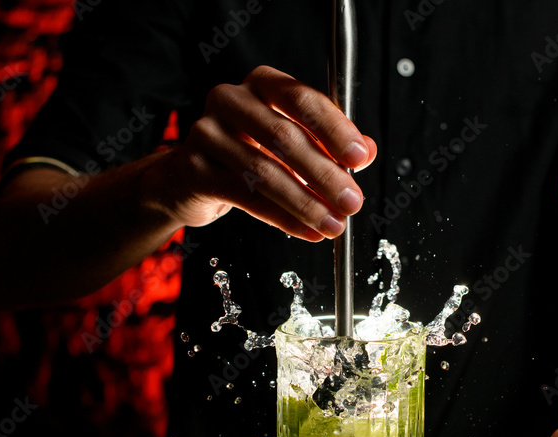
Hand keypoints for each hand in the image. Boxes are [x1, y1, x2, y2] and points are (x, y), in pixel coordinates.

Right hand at [152, 65, 376, 240]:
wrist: (190, 178)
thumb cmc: (249, 153)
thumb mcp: (293, 143)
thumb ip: (329, 143)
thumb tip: (367, 151)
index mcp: (260, 84)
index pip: (302, 100)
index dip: (334, 129)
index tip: (359, 158)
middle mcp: (230, 100)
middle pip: (285, 137)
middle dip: (325, 175)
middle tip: (353, 202)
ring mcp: (207, 133)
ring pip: (265, 172)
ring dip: (306, 203)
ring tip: (334, 225)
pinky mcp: (194, 169)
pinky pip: (246, 198)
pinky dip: (283, 218)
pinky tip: (307, 231)